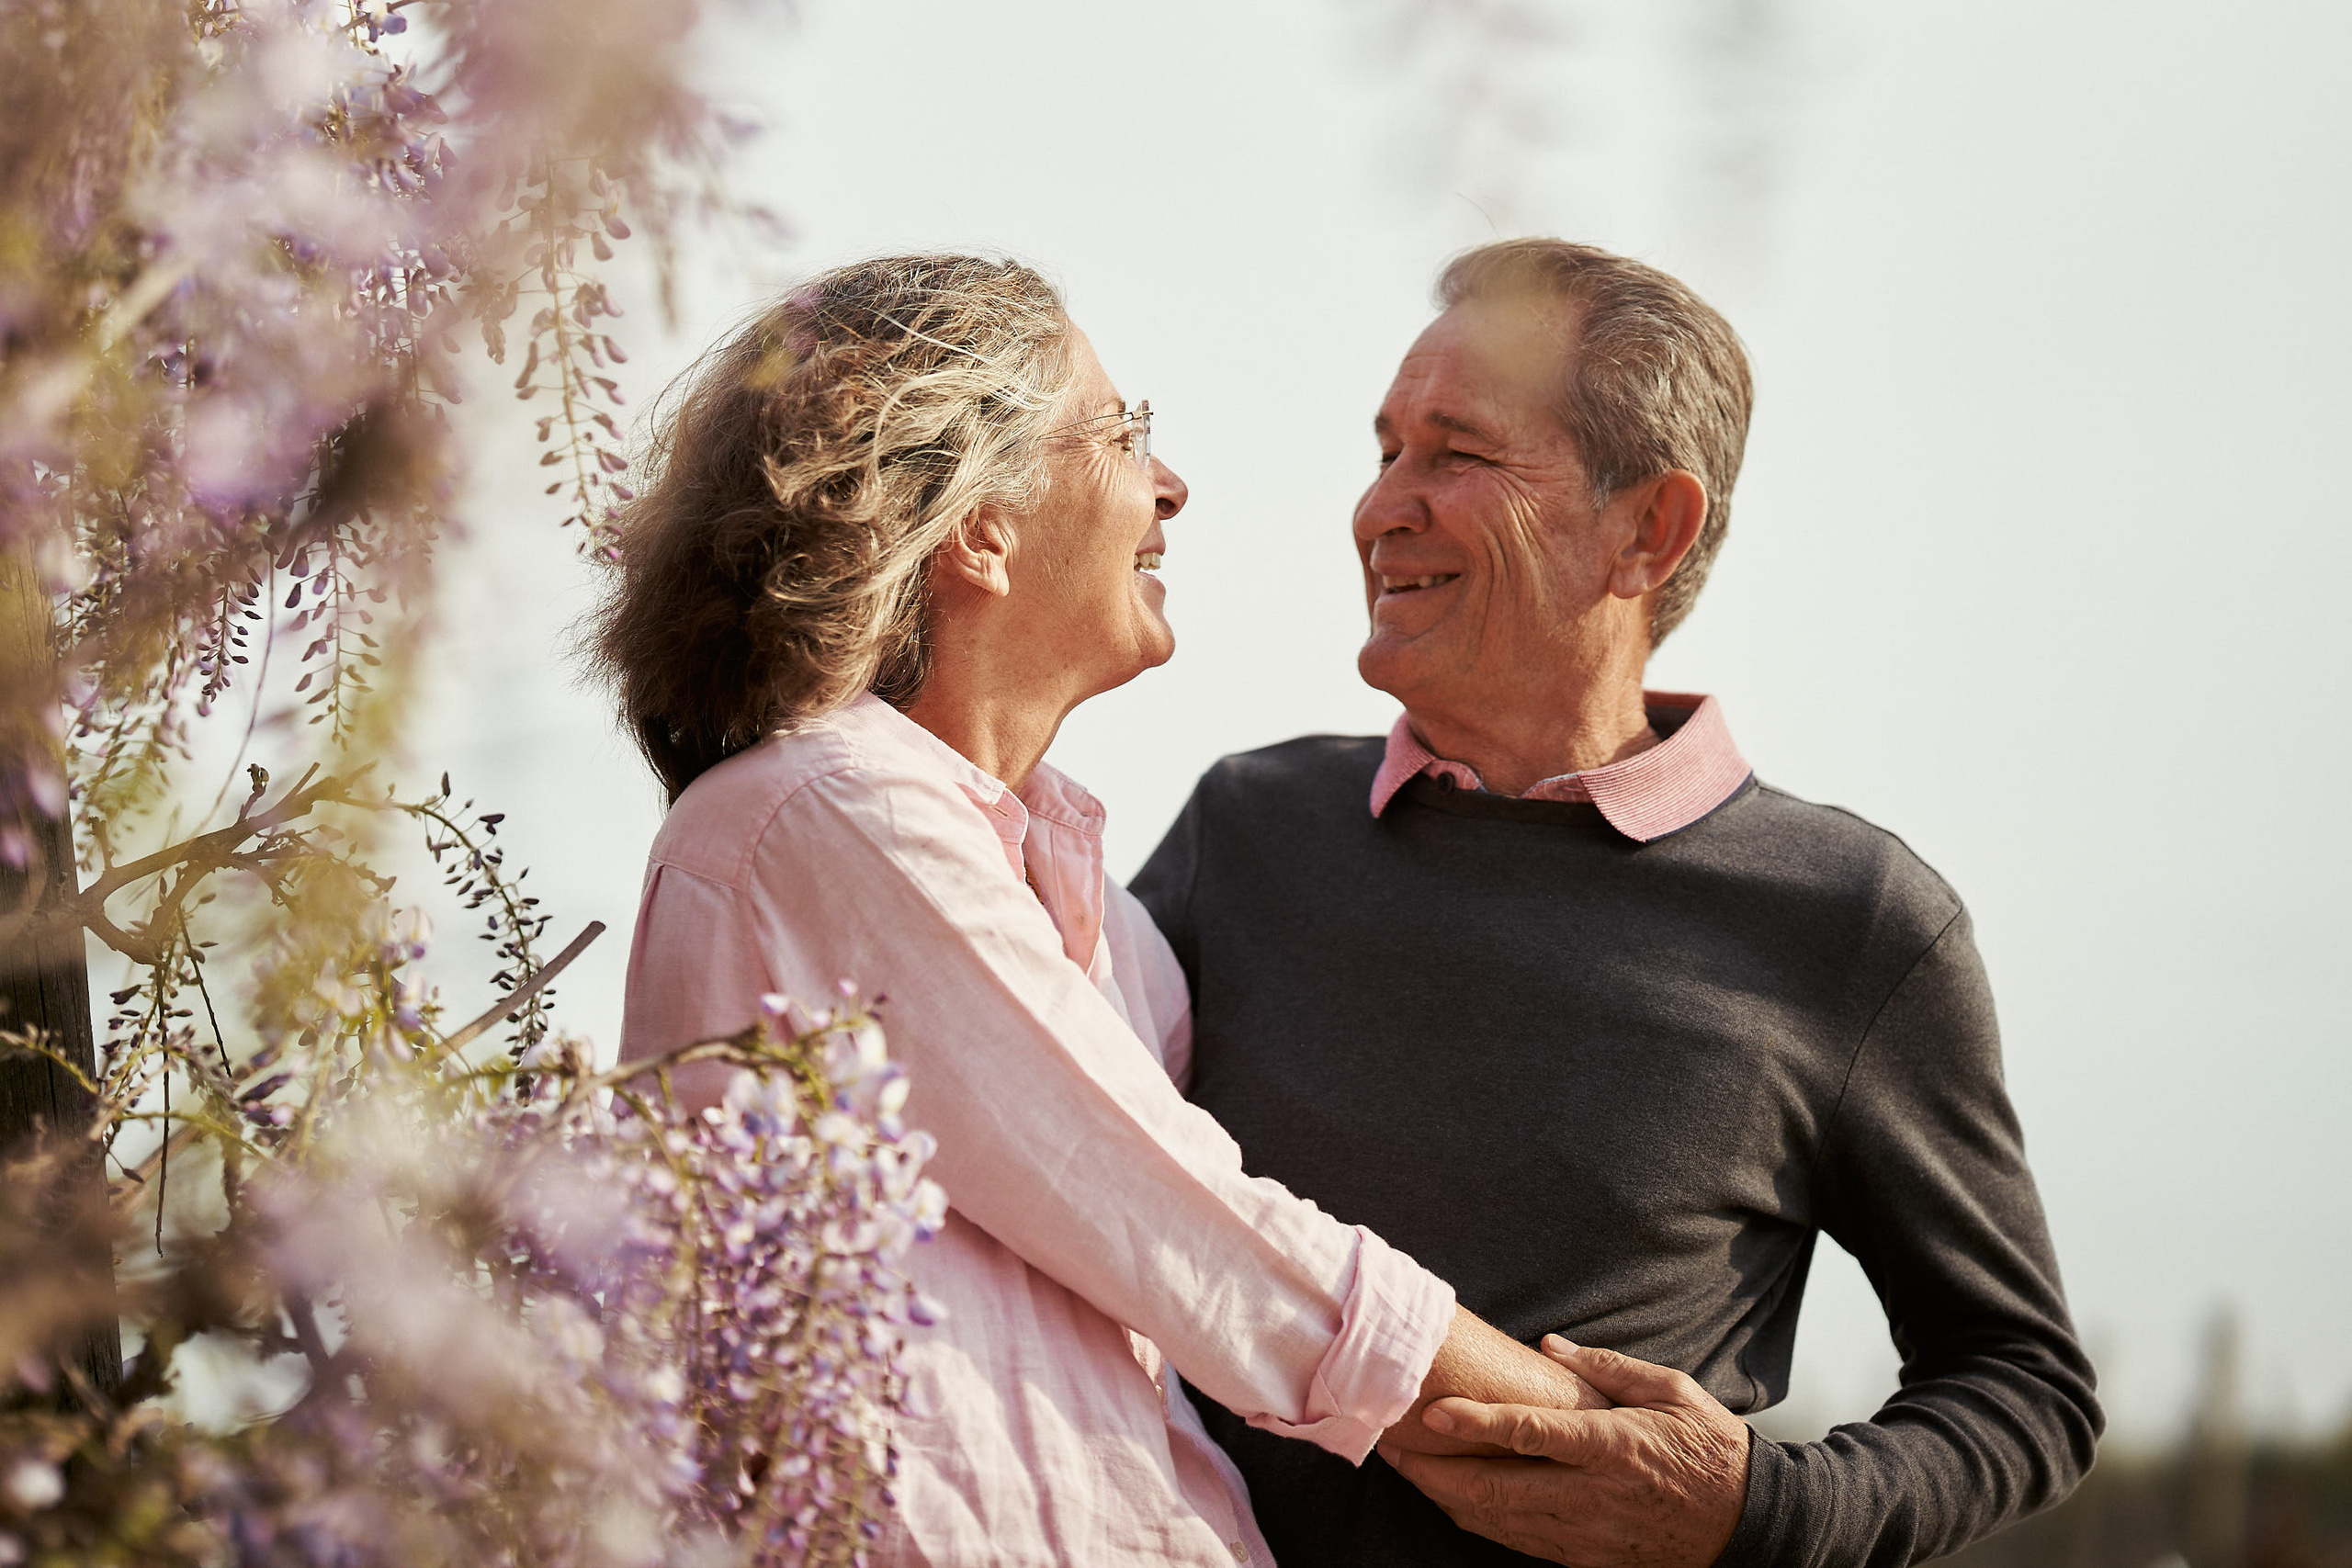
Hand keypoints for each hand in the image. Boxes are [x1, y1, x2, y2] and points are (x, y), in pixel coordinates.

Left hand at [1378, 1336, 1751, 1567]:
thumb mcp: (1671, 1390)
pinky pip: (1518, 1541)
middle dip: (1434, 1471)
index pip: (1531, 1435)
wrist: (1748, 1523)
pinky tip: (1453, 1499)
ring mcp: (1586, 1534)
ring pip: (1497, 1522)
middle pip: (1496, 1490)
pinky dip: (1479, 1521)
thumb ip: (1607, 1367)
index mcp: (1612, 1446)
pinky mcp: (1585, 1559)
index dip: (1477, 1425)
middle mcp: (1592, 1496)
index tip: (1434, 1411)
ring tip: (1407, 1467)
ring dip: (1445, 1497)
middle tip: (1389, 1443)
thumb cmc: (1709, 1447)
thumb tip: (1549, 1344)